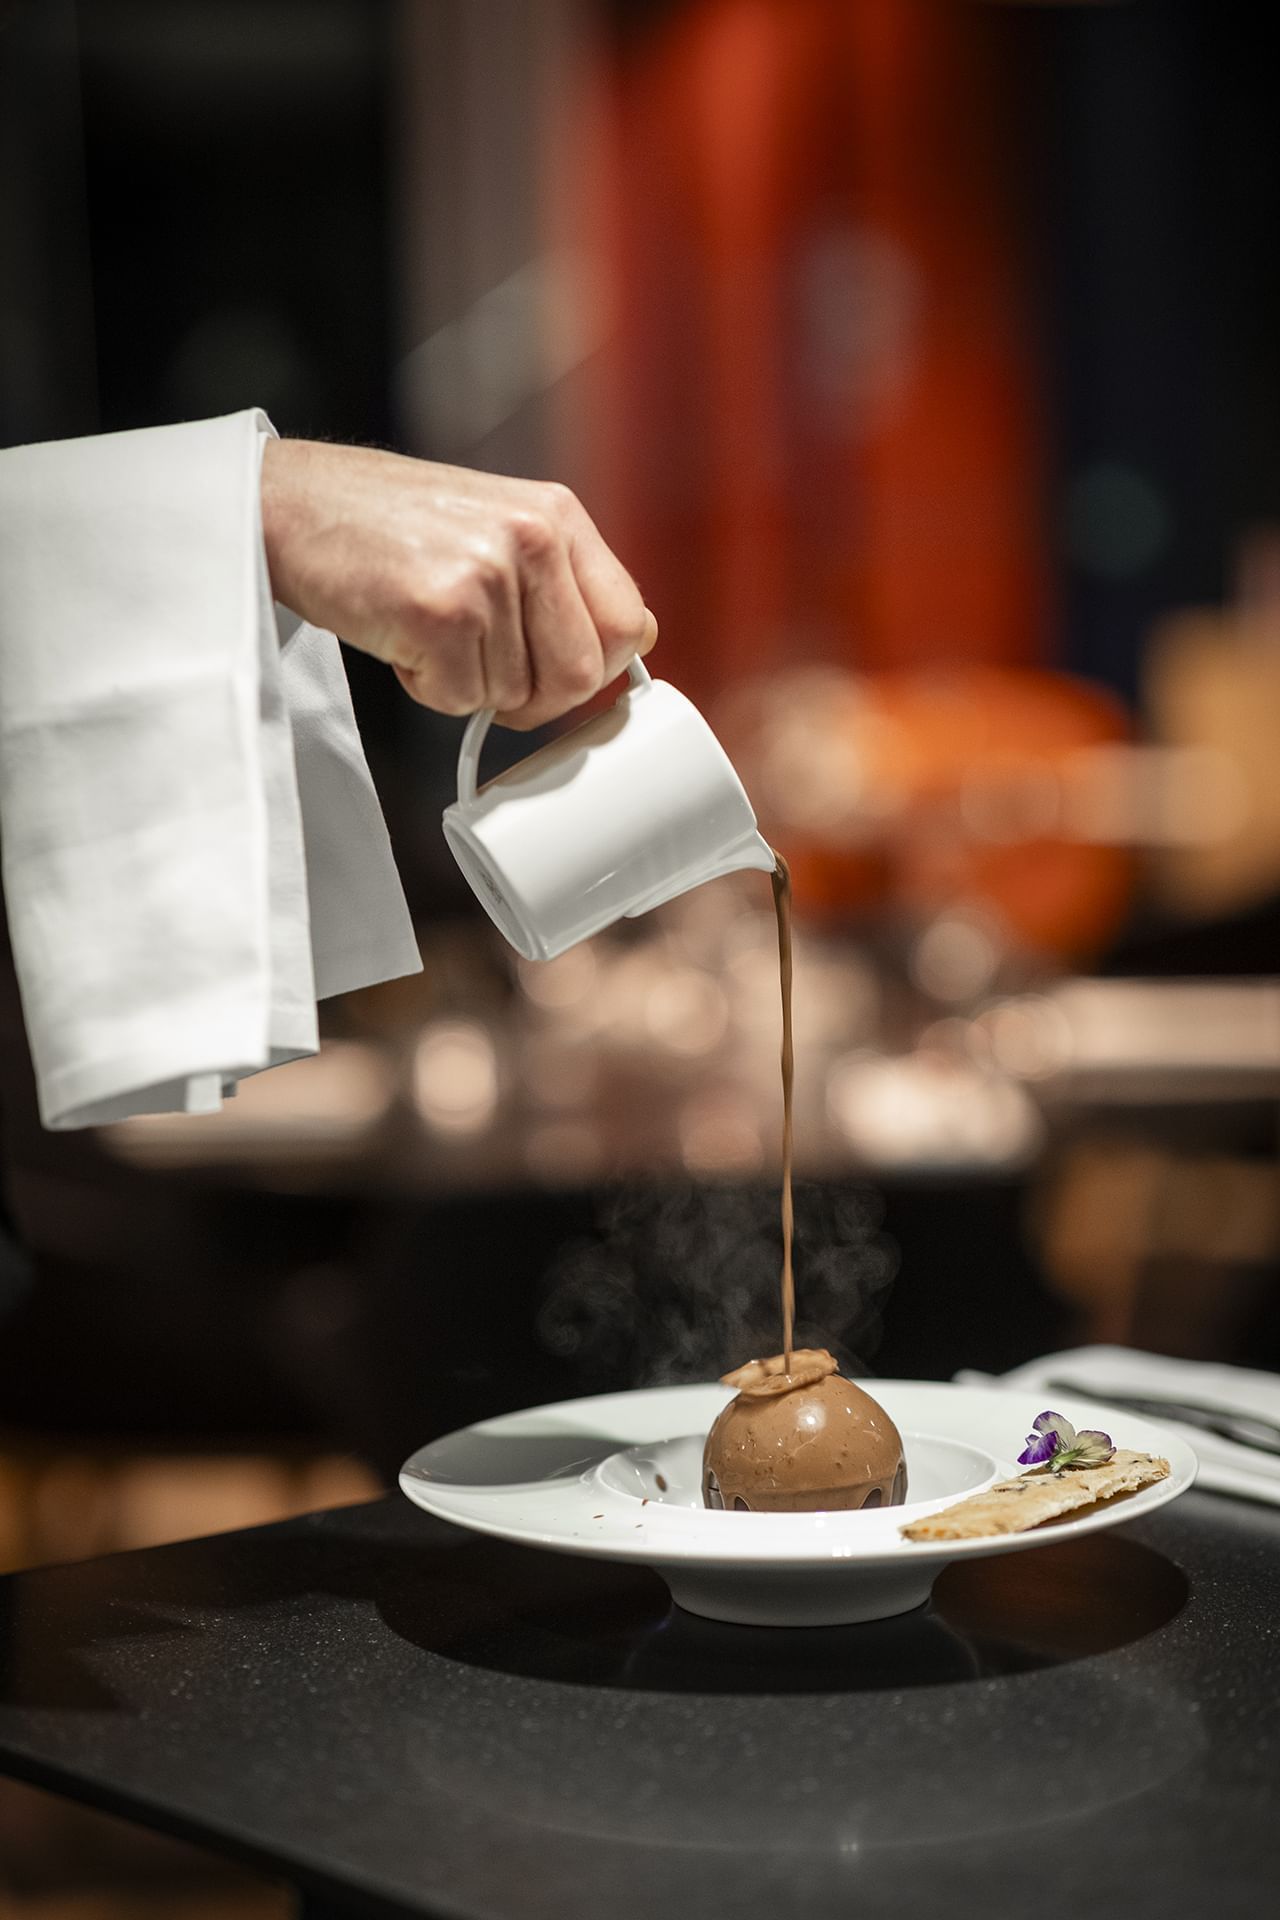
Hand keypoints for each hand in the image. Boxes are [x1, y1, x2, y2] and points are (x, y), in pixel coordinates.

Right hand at [260, 438, 656, 728]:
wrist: (290, 505)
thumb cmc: (387, 525)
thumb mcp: (494, 525)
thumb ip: (556, 580)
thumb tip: (620, 652)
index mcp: (557, 514)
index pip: (628, 623)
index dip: (593, 668)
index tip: (553, 673)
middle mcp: (533, 537)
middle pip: (580, 676)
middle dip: (535, 698)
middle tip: (484, 674)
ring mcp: (488, 573)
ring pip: (516, 695)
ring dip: (468, 685)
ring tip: (427, 631)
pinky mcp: (439, 611)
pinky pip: (460, 699)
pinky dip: (428, 688)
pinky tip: (402, 638)